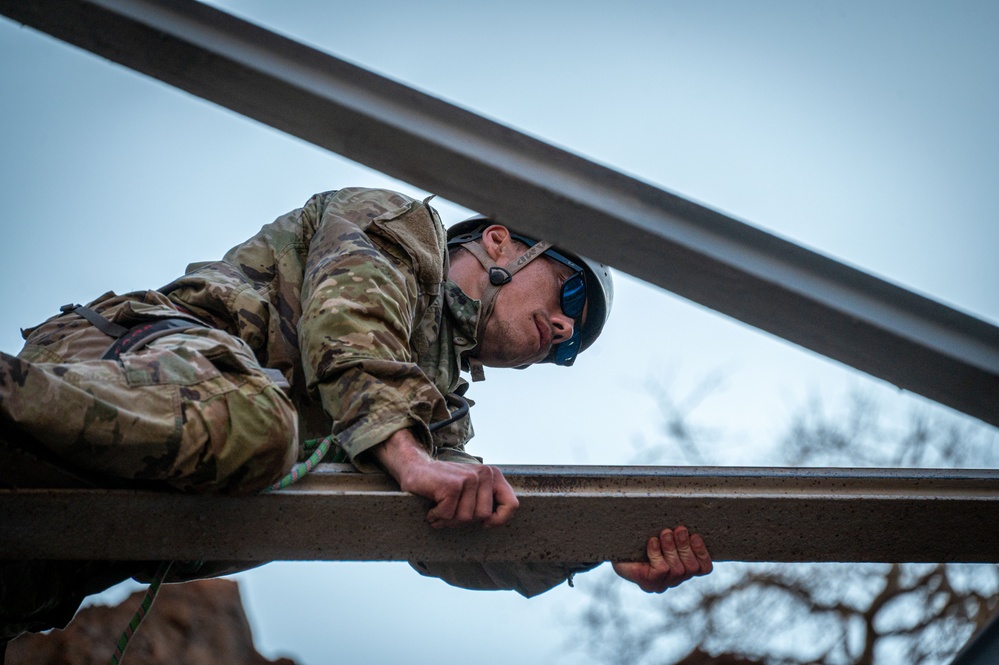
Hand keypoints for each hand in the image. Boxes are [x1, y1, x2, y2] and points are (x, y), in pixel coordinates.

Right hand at [373, 429, 518, 528]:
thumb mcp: (472, 490)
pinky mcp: (453, 485)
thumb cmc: (444, 484)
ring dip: (448, 519)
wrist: (416, 468)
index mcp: (493, 475)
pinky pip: (449, 515)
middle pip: (483, 517)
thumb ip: (487, 501)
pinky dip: (437, 516)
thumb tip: (494, 522)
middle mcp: (485, 474)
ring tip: (439, 508)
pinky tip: (432, 507)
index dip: (499, 520)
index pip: (511, 505)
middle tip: (449, 511)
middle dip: (463, 520)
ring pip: (466, 518)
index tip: (484, 523)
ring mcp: (469, 479)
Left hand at [612, 526, 712, 592]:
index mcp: (682, 569)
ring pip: (677, 569)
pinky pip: (660, 570)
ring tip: (665, 533)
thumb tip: (686, 520)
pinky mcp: (647, 583)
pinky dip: (657, 553)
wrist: (613, 549)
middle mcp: (673, 580)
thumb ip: (675, 531)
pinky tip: (652, 542)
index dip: (703, 553)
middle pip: (691, 567)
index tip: (696, 535)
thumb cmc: (640, 541)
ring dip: (672, 548)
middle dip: (685, 546)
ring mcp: (660, 584)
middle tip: (679, 529)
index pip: (704, 568)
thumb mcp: (660, 534)